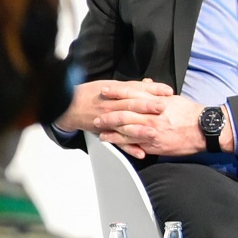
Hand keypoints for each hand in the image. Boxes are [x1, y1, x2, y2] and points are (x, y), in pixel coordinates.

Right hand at [55, 78, 174, 139]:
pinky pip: (118, 142)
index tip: (167, 92)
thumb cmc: (91, 94)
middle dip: (148, 107)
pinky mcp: (105, 132)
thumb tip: (150, 84)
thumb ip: (132, 86)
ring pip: (126, 125)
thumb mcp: (112, 85)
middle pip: (132, 105)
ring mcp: (109, 121)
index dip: (152, 90)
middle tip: (163, 108)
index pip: (136, 90)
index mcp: (115, 93)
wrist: (69, 105)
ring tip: (153, 132)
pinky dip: (129, 149)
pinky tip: (141, 153)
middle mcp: (112, 106)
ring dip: (140, 129)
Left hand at [104, 92, 214, 160]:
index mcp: (156, 103)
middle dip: (108, 115)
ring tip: (101, 132)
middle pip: (125, 114)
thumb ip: (155, 92)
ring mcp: (153, 132)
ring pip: (127, 131)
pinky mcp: (155, 146)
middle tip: (96, 116)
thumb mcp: (172, 98)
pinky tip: (115, 144)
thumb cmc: (190, 113)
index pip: (131, 94)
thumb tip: (144, 84)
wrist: (205, 129)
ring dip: (112, 132)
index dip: (116, 93)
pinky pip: (135, 145)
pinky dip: (123, 145)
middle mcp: (152, 117)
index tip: (104, 92)